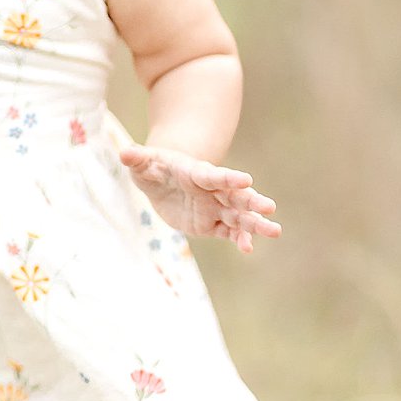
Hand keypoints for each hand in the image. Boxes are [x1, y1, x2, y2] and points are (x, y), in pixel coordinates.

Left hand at [118, 143, 280, 255]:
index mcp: (197, 173)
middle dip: (251, 202)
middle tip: (270, 208)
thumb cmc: (154, 167)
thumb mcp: (143, 162)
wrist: (164, 179)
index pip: (214, 176)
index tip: (246, 180)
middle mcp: (212, 191)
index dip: (228, 178)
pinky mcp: (211, 224)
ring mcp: (214, 208)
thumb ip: (137, 158)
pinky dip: (239, 240)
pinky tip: (249, 248)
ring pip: (238, 217)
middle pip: (235, 196)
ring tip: (275, 231)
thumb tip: (125, 152)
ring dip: (254, 224)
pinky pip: (228, 233)